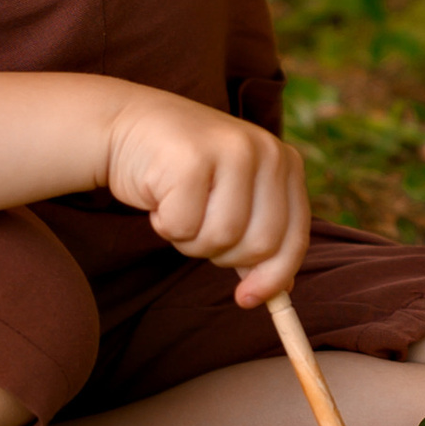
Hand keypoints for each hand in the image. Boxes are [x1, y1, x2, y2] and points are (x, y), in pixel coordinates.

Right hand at [100, 94, 309, 304]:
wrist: (129, 125)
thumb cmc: (185, 171)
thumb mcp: (234, 199)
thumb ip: (259, 237)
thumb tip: (283, 292)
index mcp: (285, 162)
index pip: (294, 238)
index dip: (273, 277)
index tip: (247, 300)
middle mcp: (266, 151)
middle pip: (259, 245)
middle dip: (223, 255)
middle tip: (199, 231)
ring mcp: (231, 150)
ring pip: (221, 238)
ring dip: (190, 239)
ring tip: (179, 207)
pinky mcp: (192, 158)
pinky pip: (183, 226)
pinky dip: (165, 224)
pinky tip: (159, 195)